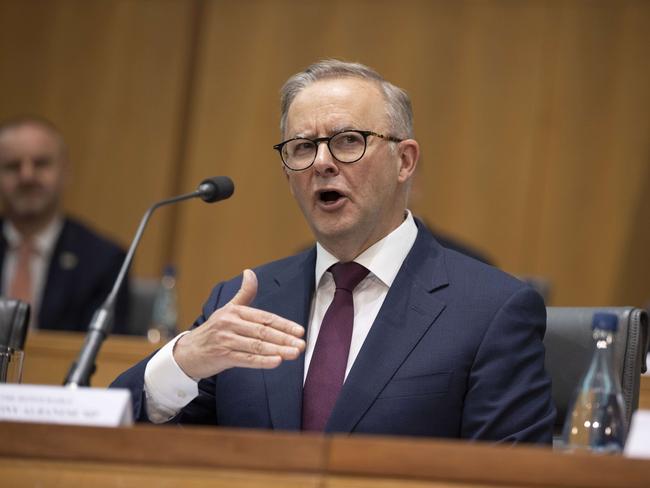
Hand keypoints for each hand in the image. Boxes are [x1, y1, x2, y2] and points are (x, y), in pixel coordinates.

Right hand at [173, 269, 305, 379]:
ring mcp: (226, 340)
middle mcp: (230, 323)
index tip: (300, 331)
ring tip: (295, 353)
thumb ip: (244, 294)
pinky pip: (246, 359)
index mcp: (235, 312)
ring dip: (278, 350)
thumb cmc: (213, 330)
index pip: (265, 318)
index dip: (284, 325)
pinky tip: (276, 362)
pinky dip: (262, 361)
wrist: (188, 352)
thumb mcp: (228, 309)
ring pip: (257, 346)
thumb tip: (250, 272)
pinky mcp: (222, 356)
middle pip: (263, 332)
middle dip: (285, 338)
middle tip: (302, 345)